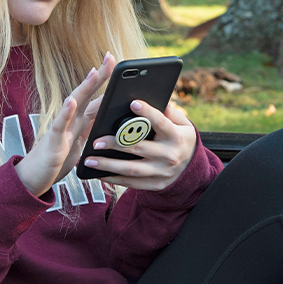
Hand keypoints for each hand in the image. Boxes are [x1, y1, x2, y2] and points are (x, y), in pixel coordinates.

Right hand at [15, 52, 115, 195]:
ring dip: (85, 87)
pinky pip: (60, 124)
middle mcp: (70, 120)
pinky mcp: (54, 142)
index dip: (106, 82)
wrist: (34, 178)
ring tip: (95, 72)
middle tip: (110, 56)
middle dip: (99, 76)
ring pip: (74, 104)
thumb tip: (108, 121)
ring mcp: (61, 129)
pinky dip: (65, 112)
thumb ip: (91, 130)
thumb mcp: (81, 145)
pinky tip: (71, 101)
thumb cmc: (56, 160)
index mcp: (78, 122)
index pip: (95, 98)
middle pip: (86, 93)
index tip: (115, 63)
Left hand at [82, 100, 196, 190]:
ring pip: (131, 169)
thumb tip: (158, 98)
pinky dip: (113, 178)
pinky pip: (131, 183)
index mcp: (176, 137)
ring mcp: (161, 172)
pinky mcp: (154, 185)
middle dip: (116, 144)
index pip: (160, 123)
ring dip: (108, 165)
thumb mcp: (184, 125)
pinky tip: (98, 173)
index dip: (147, 113)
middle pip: (139, 148)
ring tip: (89, 160)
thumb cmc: (181, 140)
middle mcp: (169, 155)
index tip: (132, 103)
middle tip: (96, 141)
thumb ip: (170, 113)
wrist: (192, 170)